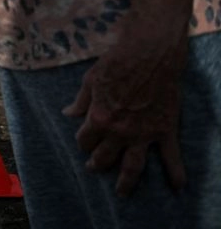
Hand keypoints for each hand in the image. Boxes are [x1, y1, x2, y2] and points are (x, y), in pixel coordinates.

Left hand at [62, 31, 188, 195]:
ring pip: (133, 166)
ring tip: (122, 192)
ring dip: (126, 182)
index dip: (83, 141)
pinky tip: (178, 186)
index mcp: (99, 117)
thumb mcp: (90, 80)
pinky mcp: (164, 130)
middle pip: (105, 156)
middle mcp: (120, 131)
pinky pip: (171, 157)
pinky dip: (176, 173)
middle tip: (94, 168)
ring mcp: (143, 134)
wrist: (150, 55)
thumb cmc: (116, 63)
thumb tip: (68, 113)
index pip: (85, 139)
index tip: (84, 142)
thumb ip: (81, 100)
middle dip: (97, 164)